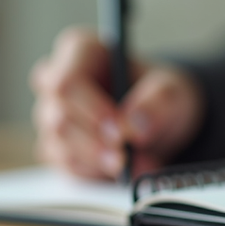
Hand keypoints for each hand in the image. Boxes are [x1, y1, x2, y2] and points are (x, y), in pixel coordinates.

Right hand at [30, 27, 204, 178]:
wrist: (164, 119)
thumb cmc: (161, 92)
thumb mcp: (172, 91)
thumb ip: (157, 104)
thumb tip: (133, 128)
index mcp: (81, 52)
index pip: (66, 82)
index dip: (91, 111)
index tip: (120, 131)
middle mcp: (57, 81)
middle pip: (57, 118)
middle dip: (95, 142)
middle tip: (127, 155)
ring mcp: (52, 116)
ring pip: (58, 146)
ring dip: (98, 161)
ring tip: (134, 163)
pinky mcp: (56, 147)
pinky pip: (65, 167)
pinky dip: (96, 174)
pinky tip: (123, 169)